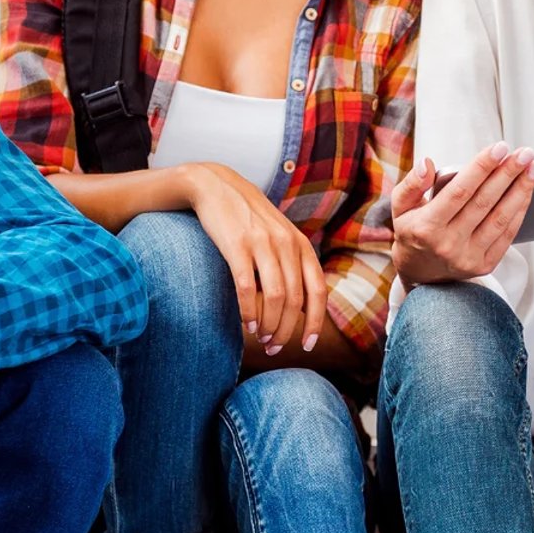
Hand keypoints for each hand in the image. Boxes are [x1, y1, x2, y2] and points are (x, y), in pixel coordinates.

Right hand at [182, 162, 324, 355]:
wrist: (216, 186)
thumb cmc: (248, 218)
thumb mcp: (279, 234)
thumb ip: (293, 262)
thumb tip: (302, 305)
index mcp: (300, 244)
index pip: (317, 291)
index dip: (315, 322)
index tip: (306, 345)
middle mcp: (286, 243)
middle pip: (295, 300)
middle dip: (287, 330)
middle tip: (275, 347)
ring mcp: (262, 243)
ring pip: (275, 298)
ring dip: (270, 325)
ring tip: (262, 339)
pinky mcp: (237, 245)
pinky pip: (247, 287)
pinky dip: (249, 311)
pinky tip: (247, 323)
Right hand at [390, 142, 533, 285]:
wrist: (419, 273)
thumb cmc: (413, 231)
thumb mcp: (401, 206)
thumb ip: (411, 183)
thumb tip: (426, 164)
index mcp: (426, 226)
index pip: (459, 192)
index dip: (481, 168)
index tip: (499, 148)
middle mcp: (448, 244)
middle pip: (485, 202)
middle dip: (508, 174)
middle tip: (526, 153)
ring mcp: (468, 257)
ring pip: (501, 218)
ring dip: (521, 190)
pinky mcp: (484, 265)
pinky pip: (507, 235)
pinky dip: (520, 210)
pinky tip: (527, 191)